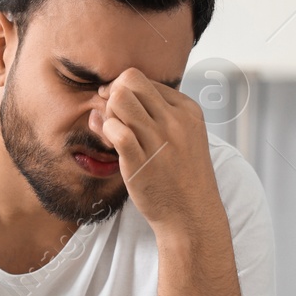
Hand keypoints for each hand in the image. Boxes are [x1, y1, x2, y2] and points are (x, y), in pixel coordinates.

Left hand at [96, 68, 223, 233]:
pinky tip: (113, 146)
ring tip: (115, 133)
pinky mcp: (141, 162)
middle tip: (114, 118)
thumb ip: (147, 115)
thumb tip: (103, 97)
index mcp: (186, 109)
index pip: (143, 79)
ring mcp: (159, 141)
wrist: (191, 216)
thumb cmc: (180, 176)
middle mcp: (174, 120)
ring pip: (119, 99)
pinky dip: (106, 132)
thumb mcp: (180, 137)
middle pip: (129, 80)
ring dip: (109, 113)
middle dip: (113, 94)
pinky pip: (115, 130)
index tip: (123, 114)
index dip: (124, 91)